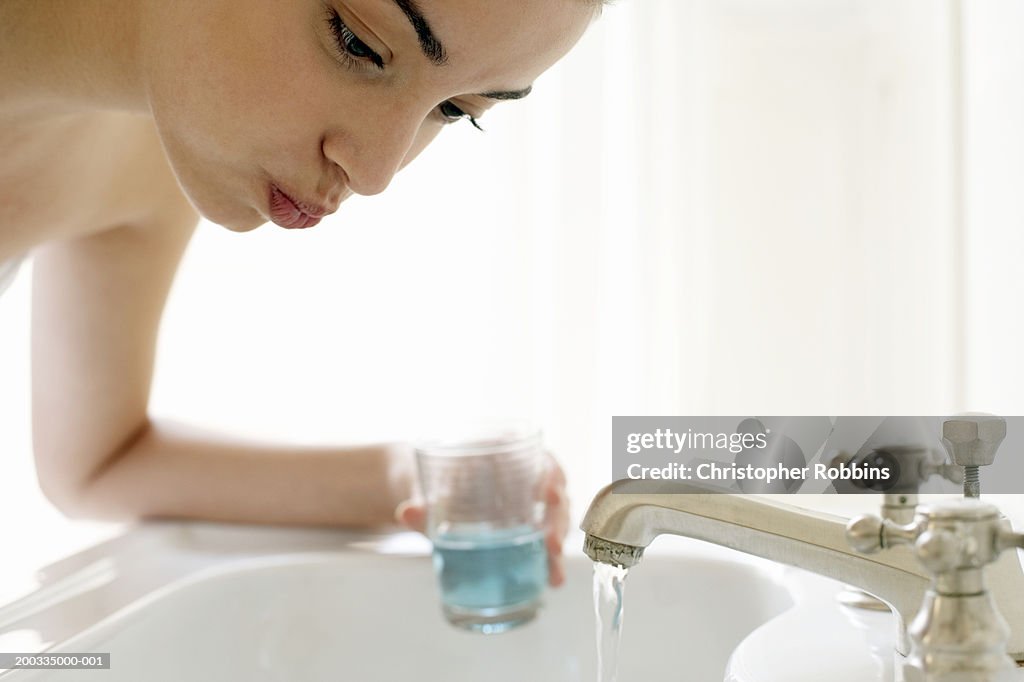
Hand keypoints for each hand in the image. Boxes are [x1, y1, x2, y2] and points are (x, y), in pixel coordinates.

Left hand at [395, 451, 569, 586]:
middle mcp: (526, 477)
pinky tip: (550, 580)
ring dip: (556, 548)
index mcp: (509, 453)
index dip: (551, 477)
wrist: (424, 490)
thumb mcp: (427, 486)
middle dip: (557, 523)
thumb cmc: (432, 477)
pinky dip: (547, 560)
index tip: (550, 495)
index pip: (541, 461)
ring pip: (553, 522)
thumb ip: (422, 501)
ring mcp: (528, 504)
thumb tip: (407, 513)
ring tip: (554, 575)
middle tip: (552, 547)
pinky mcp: (523, 527)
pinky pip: (542, 540)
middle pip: (555, 497)